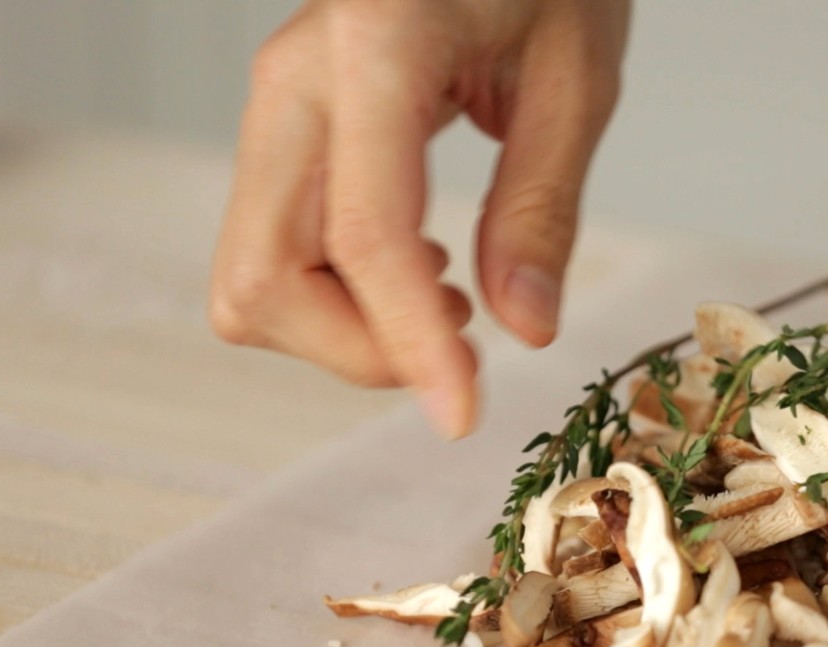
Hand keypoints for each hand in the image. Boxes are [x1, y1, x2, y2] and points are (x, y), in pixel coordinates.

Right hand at [208, 0, 629, 437]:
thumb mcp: (575, 77)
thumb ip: (541, 205)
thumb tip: (524, 330)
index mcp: (374, 49)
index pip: (364, 233)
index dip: (408, 345)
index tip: (463, 415)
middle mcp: (295, 85)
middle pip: (263, 278)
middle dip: (357, 349)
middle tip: (461, 347)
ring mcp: (277, 109)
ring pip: (252, 279)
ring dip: (343, 329)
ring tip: (448, 296)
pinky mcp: (286, 134)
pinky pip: (274, 252)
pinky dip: (336, 295)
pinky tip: (418, 268)